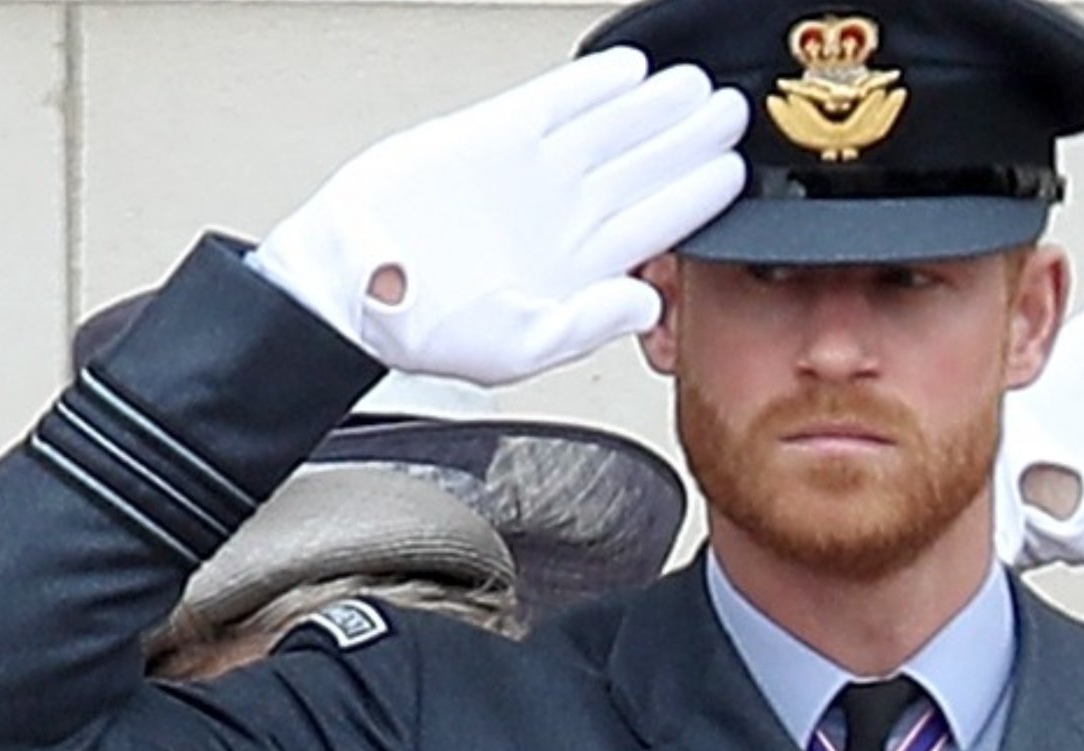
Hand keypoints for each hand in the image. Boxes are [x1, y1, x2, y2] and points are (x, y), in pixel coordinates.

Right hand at [249, 47, 747, 384]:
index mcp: (581, 265)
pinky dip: (591, 84)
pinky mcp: (491, 136)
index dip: (698, 192)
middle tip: (733, 111)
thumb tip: (646, 304)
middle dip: (692, 138)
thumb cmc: (421, 326)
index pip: (659, 220)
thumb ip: (587, 323)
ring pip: (612, 129)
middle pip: (647, 166)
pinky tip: (628, 70)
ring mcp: (533, 173)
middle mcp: (565, 215)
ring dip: (655, 106)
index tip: (734, 169)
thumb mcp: (517, 346)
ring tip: (695, 85)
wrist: (349, 287)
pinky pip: (555, 102)